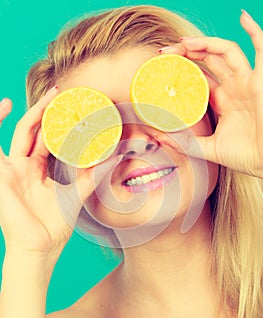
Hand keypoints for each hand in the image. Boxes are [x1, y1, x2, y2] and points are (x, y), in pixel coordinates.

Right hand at [0, 88, 118, 254]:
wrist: (39, 248)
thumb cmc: (53, 226)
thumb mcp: (75, 195)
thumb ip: (90, 177)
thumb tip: (112, 160)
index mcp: (37, 171)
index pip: (45, 140)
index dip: (57, 123)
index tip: (72, 107)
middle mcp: (22, 166)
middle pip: (33, 131)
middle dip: (46, 111)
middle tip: (62, 92)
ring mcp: (10, 168)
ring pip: (16, 132)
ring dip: (29, 113)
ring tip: (48, 96)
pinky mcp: (1, 173)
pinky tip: (5, 106)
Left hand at [160, 10, 262, 177]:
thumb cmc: (244, 156)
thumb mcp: (208, 148)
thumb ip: (185, 143)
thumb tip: (158, 138)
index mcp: (222, 101)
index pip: (199, 77)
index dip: (182, 69)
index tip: (162, 68)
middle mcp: (234, 87)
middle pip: (208, 60)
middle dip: (186, 53)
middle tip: (165, 52)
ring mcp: (247, 81)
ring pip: (225, 51)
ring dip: (204, 43)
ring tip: (183, 43)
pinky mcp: (261, 79)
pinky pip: (261, 47)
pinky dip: (254, 30)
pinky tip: (243, 17)